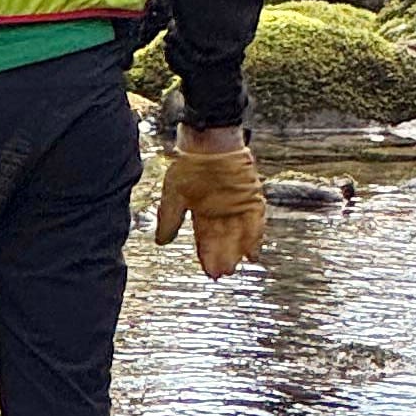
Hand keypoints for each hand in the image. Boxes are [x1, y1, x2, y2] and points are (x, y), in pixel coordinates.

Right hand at [154, 127, 264, 278]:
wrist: (208, 141)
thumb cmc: (188, 163)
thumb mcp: (173, 194)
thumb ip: (170, 219)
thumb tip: (161, 242)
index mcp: (203, 210)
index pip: (206, 238)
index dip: (207, 255)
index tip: (208, 272)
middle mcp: (221, 210)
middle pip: (222, 238)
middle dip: (222, 257)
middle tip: (221, 275)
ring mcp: (237, 203)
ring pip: (238, 233)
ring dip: (236, 251)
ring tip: (234, 268)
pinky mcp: (251, 196)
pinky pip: (255, 220)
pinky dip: (254, 236)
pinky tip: (253, 253)